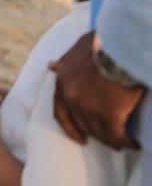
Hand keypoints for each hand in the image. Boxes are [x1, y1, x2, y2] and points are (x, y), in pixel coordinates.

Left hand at [51, 31, 142, 149]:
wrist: (120, 44)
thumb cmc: (103, 42)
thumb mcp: (77, 48)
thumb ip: (65, 61)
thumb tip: (51, 65)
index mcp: (62, 81)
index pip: (60, 112)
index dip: (70, 127)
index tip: (80, 137)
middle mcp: (70, 97)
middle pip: (82, 125)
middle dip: (96, 134)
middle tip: (109, 141)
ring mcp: (87, 108)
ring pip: (100, 133)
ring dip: (112, 140)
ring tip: (124, 142)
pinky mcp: (108, 115)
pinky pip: (117, 136)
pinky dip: (126, 142)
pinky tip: (133, 143)